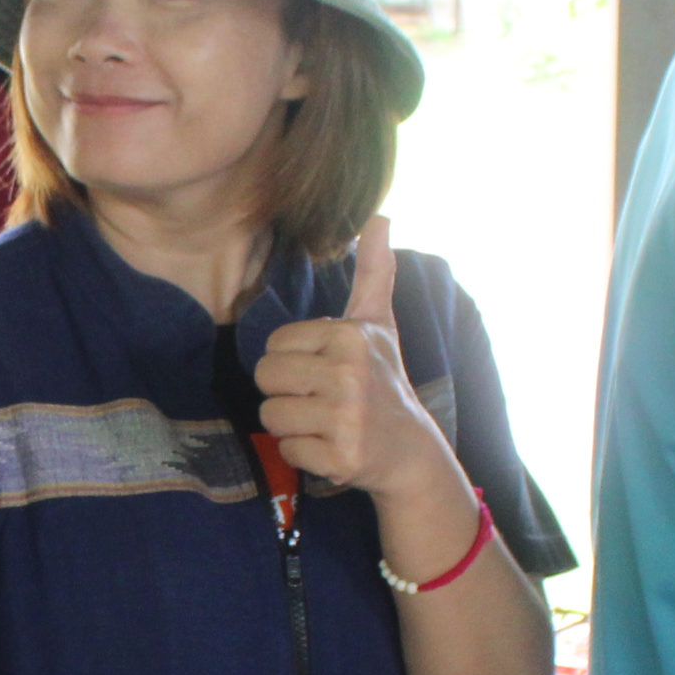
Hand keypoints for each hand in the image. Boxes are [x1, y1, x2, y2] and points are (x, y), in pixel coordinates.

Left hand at [255, 216, 456, 509]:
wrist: (409, 449)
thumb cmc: (384, 380)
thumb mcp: (379, 323)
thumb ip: (374, 271)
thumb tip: (381, 216)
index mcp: (349, 337)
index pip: (275, 347)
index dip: (293, 362)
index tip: (327, 372)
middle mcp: (349, 375)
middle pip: (265, 379)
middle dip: (286, 393)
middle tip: (322, 400)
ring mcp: (346, 419)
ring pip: (271, 416)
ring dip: (292, 425)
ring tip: (326, 422)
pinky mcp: (341, 458)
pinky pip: (287, 452)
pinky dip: (304, 455)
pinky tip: (332, 447)